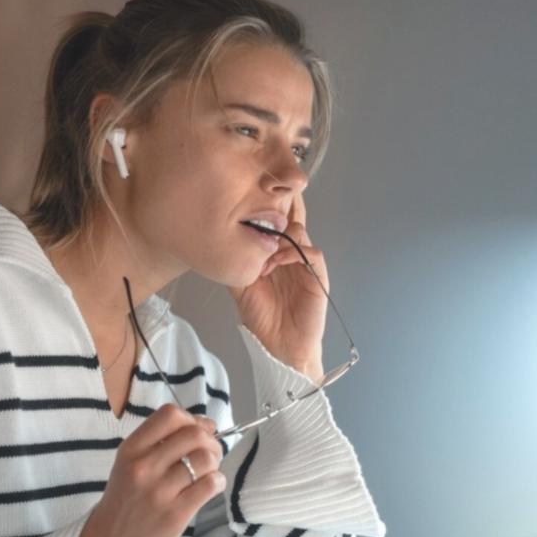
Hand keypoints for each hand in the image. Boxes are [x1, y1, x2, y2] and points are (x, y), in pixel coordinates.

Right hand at [63, 405, 224, 536]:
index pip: (170, 415)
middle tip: (209, 455)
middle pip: (194, 434)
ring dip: (215, 463)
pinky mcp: (175, 514)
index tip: (198, 432)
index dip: (193, 419)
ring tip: (208, 473)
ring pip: (205, 458)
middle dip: (210, 441)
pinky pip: (210, 485)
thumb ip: (160, 444)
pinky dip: (217, 482)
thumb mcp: (128, 466)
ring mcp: (159, 491)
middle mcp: (143, 466)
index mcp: (131, 449)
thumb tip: (206, 426)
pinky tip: (209, 488)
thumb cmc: (123, 504)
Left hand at [230, 193, 327, 381]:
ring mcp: (306, 264)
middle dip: (281, 204)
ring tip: (263, 246)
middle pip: (291, 217)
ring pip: (300, 230)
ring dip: (280, 233)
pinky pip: (312, 252)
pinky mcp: (318, 277)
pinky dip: (294, 251)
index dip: (269, 204)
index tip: (253, 188)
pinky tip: (276, 261)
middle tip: (266, 191)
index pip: (276, 221)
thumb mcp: (241, 287)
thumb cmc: (263, 320)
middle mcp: (292, 254)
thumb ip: (235, 263)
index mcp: (276, 254)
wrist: (281, 349)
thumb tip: (219, 240)